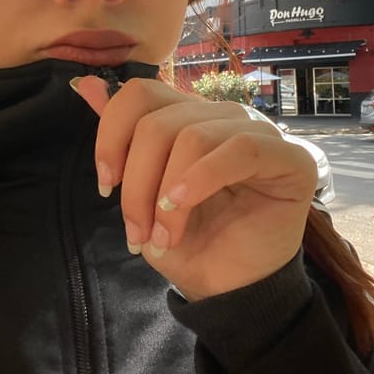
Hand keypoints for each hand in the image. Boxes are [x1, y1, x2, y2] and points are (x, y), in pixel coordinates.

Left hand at [72, 76, 316, 300]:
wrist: (228, 289)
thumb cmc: (189, 240)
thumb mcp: (142, 192)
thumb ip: (119, 138)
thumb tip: (85, 84)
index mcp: (185, 116)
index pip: (140, 92)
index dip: (112, 134)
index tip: (106, 184)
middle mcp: (220, 116)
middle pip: (158, 123)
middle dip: (137, 183)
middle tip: (136, 232)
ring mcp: (256, 131)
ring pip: (192, 136)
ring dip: (165, 193)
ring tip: (162, 236)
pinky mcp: (289, 158)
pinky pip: (240, 149)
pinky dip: (202, 178)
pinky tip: (182, 205)